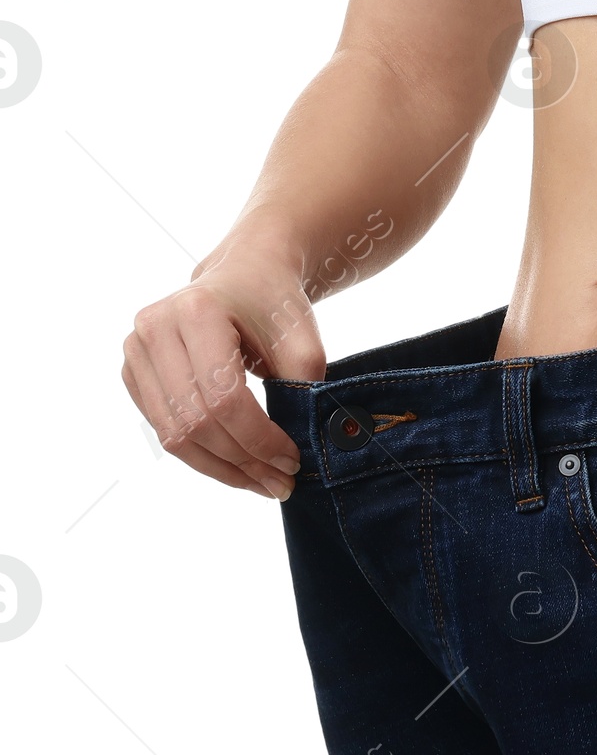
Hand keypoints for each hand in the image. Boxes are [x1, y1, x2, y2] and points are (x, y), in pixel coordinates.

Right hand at [122, 255, 326, 497]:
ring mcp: (136, 350)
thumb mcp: (302, 337)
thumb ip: (304, 388)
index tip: (292, 459)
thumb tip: (305, 450)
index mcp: (196, 310)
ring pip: (174, 434)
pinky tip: (235, 464)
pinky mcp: (133, 372)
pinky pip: (164, 430)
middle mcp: (154, 328)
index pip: (222, 397)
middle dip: (242, 460)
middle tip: (281, 482)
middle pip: (196, 421)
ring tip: (260, 482)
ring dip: (220, 468)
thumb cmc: (274, 302)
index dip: (257, 439)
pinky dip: (201, 455)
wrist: (246, 272)